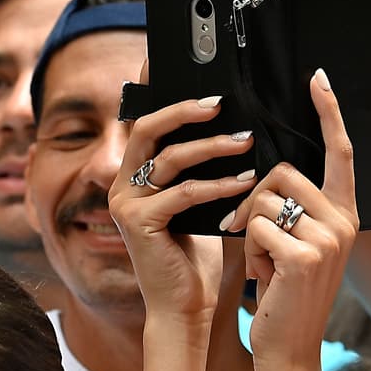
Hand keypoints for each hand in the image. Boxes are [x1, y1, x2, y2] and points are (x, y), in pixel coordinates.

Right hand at [108, 76, 258, 324]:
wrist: (183, 308)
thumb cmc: (195, 256)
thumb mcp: (198, 203)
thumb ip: (199, 169)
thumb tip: (232, 127)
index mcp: (134, 173)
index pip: (141, 120)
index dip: (152, 90)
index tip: (168, 62)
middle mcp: (123, 183)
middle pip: (147, 127)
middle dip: (184, 108)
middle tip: (221, 102)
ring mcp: (126, 202)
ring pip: (168, 156)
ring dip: (212, 146)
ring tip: (247, 142)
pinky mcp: (138, 223)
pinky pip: (182, 192)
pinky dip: (216, 185)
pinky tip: (243, 183)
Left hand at [232, 69, 357, 367]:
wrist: (286, 343)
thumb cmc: (282, 287)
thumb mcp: (291, 237)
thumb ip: (289, 202)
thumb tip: (265, 165)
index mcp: (344, 212)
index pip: (340, 151)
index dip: (329, 112)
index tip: (317, 78)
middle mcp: (344, 221)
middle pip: (281, 172)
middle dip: (252, 198)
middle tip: (249, 233)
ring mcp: (329, 238)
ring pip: (264, 198)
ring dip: (249, 228)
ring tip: (264, 260)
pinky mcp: (306, 255)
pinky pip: (256, 225)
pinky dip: (249, 248)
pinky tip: (265, 274)